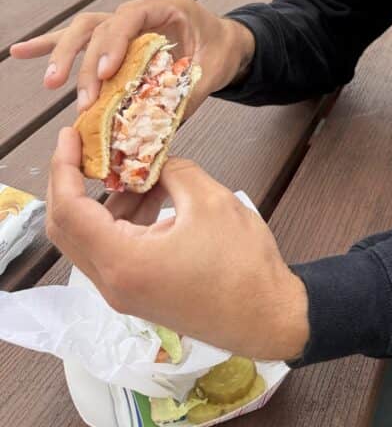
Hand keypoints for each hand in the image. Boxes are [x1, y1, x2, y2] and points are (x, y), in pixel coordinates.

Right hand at [9, 0, 254, 114]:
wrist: (230, 42)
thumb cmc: (222, 52)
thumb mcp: (211, 74)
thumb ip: (184, 96)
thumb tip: (152, 132)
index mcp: (169, 7)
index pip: (133, 15)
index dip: (115, 42)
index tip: (105, 74)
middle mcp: (143, 9)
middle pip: (101, 24)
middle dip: (86, 60)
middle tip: (82, 97)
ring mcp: (126, 22)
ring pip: (86, 28)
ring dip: (62, 52)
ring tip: (50, 82)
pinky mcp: (116, 37)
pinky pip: (82, 38)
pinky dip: (52, 45)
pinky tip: (20, 52)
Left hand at [47, 128, 309, 361]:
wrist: (266, 317)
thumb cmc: (241, 261)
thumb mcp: (209, 200)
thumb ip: (174, 172)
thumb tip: (156, 163)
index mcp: (122, 260)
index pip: (69, 210)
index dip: (63, 168)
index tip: (70, 135)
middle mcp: (111, 281)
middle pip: (68, 227)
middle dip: (71, 182)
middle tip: (85, 146)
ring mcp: (123, 292)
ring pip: (91, 238)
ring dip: (105, 199)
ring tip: (137, 166)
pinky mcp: (138, 293)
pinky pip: (113, 249)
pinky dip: (122, 218)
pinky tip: (154, 194)